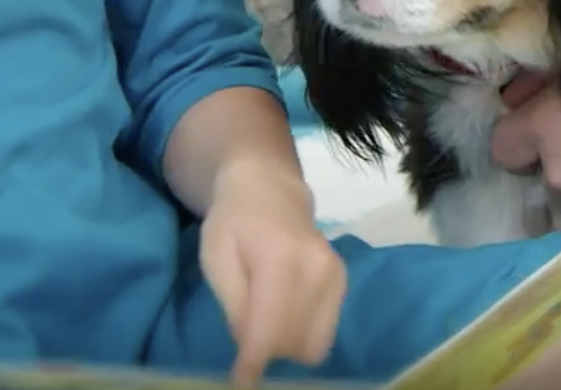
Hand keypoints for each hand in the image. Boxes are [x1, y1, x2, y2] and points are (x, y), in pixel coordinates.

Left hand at [197, 162, 347, 383]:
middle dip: (266, 353)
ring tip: (265, 326)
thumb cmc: (233, 223)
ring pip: (313, 344)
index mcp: (280, 260)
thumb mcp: (217, 260)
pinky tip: (284, 316)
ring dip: (286, 348)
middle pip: (293, 343)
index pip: (269, 330)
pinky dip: (302, 335)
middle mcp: (317, 269)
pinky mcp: (343, 283)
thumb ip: (236, 306)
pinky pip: (324, 333)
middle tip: (245, 341)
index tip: (241, 381)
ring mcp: (336, 276)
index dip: (253, 365)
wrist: (270, 190)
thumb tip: (252, 347)